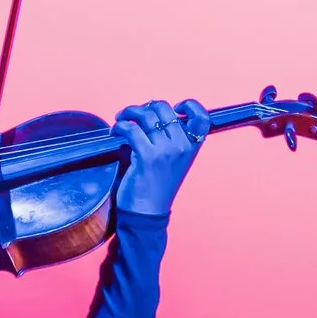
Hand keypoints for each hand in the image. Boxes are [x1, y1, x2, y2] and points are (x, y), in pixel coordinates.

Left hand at [112, 98, 210, 214]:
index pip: (201, 117)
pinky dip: (120, 126)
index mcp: (192, 146)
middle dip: (145, 107)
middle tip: (133, 114)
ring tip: (121, 120)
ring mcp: (165, 150)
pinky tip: (115, 131)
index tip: (174, 107)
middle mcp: (182, 146)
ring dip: (128, 113)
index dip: (189, 105)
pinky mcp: (146, 156)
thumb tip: (153, 113)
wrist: (148, 212)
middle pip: (164, 108)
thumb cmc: (157, 186)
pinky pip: (130, 129)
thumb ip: (172, 139)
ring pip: (145, 115)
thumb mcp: (174, 161)